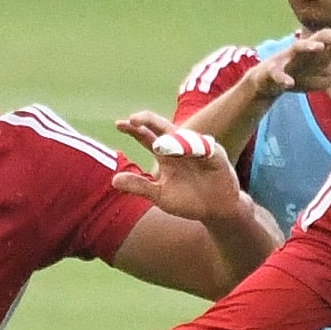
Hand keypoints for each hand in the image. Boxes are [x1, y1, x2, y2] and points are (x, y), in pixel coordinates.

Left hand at [111, 111, 242, 221]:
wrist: (215, 211)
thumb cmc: (187, 200)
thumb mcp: (160, 195)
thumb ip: (139, 186)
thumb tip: (114, 180)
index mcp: (165, 156)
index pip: (146, 137)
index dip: (134, 130)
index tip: (118, 124)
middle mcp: (180, 148)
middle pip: (162, 128)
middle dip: (148, 120)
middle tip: (133, 119)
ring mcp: (198, 150)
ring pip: (184, 138)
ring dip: (172, 140)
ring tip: (159, 146)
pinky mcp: (216, 157)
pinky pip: (207, 149)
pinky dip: (198, 148)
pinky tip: (191, 150)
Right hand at [261, 27, 330, 98]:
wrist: (273, 82)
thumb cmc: (306, 73)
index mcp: (325, 49)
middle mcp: (309, 48)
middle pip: (325, 35)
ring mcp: (290, 57)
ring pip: (299, 46)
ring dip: (309, 45)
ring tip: (320, 48)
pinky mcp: (274, 70)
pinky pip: (277, 72)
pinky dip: (282, 77)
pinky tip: (288, 83)